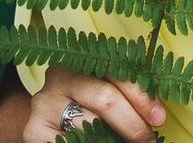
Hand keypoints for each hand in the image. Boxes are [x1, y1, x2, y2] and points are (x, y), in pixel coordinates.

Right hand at [23, 66, 166, 141]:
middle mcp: (58, 76)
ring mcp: (43, 105)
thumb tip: (157, 115)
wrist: (48, 125)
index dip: (141, 95)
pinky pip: (70, 142)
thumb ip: (128, 97)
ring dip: (113, 140)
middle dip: (132, 123)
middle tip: (147, 139)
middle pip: (104, 98)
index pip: (116, 70)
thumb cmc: (87, 107)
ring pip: (89, 126)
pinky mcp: (34, 131)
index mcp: (81, 58)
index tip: (159, 118)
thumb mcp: (105, 92)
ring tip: (122, 142)